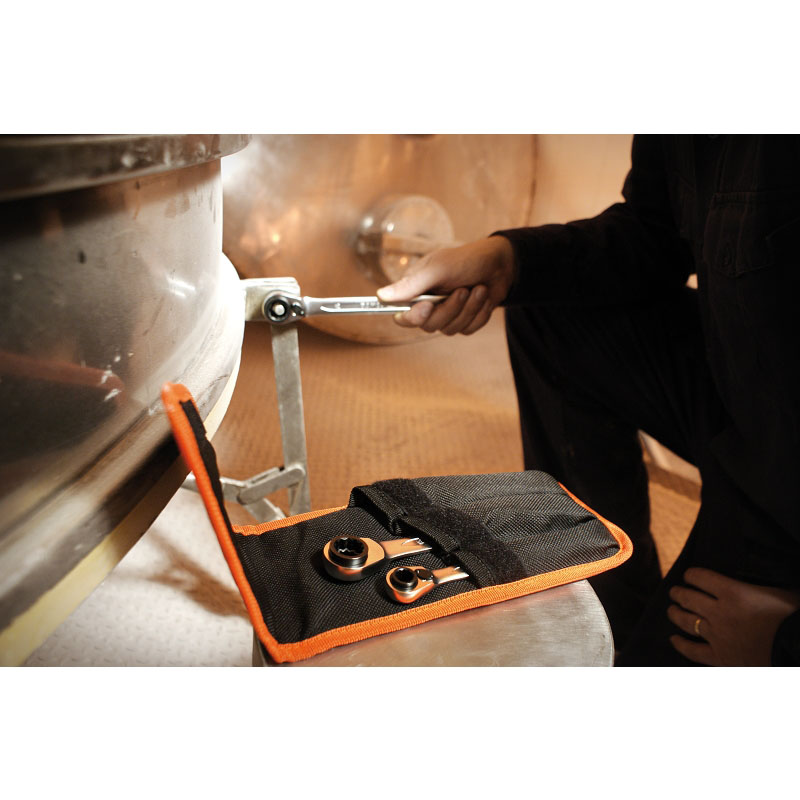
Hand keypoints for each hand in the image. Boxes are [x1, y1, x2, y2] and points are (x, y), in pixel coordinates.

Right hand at [376, 236, 515, 334]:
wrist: (501, 264)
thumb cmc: (467, 260)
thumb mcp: (439, 268)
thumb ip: (411, 284)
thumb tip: (381, 296)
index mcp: (416, 290)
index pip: (402, 316)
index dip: (413, 317)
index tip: (428, 306)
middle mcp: (428, 304)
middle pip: (429, 326)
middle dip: (450, 309)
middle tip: (463, 290)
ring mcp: (446, 314)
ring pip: (450, 329)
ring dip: (469, 309)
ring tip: (478, 289)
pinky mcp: (463, 321)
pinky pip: (467, 330)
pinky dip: (479, 314)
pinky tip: (484, 298)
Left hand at [667, 567, 799, 665]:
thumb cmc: (796, 620)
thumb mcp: (784, 592)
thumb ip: (766, 582)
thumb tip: (767, 567)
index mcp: (735, 593)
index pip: (700, 577)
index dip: (691, 575)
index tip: (689, 575)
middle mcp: (721, 613)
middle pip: (688, 598)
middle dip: (678, 593)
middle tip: (675, 591)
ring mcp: (719, 637)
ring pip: (686, 621)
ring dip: (675, 613)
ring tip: (672, 609)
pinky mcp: (722, 659)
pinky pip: (693, 651)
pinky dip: (681, 644)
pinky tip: (674, 639)